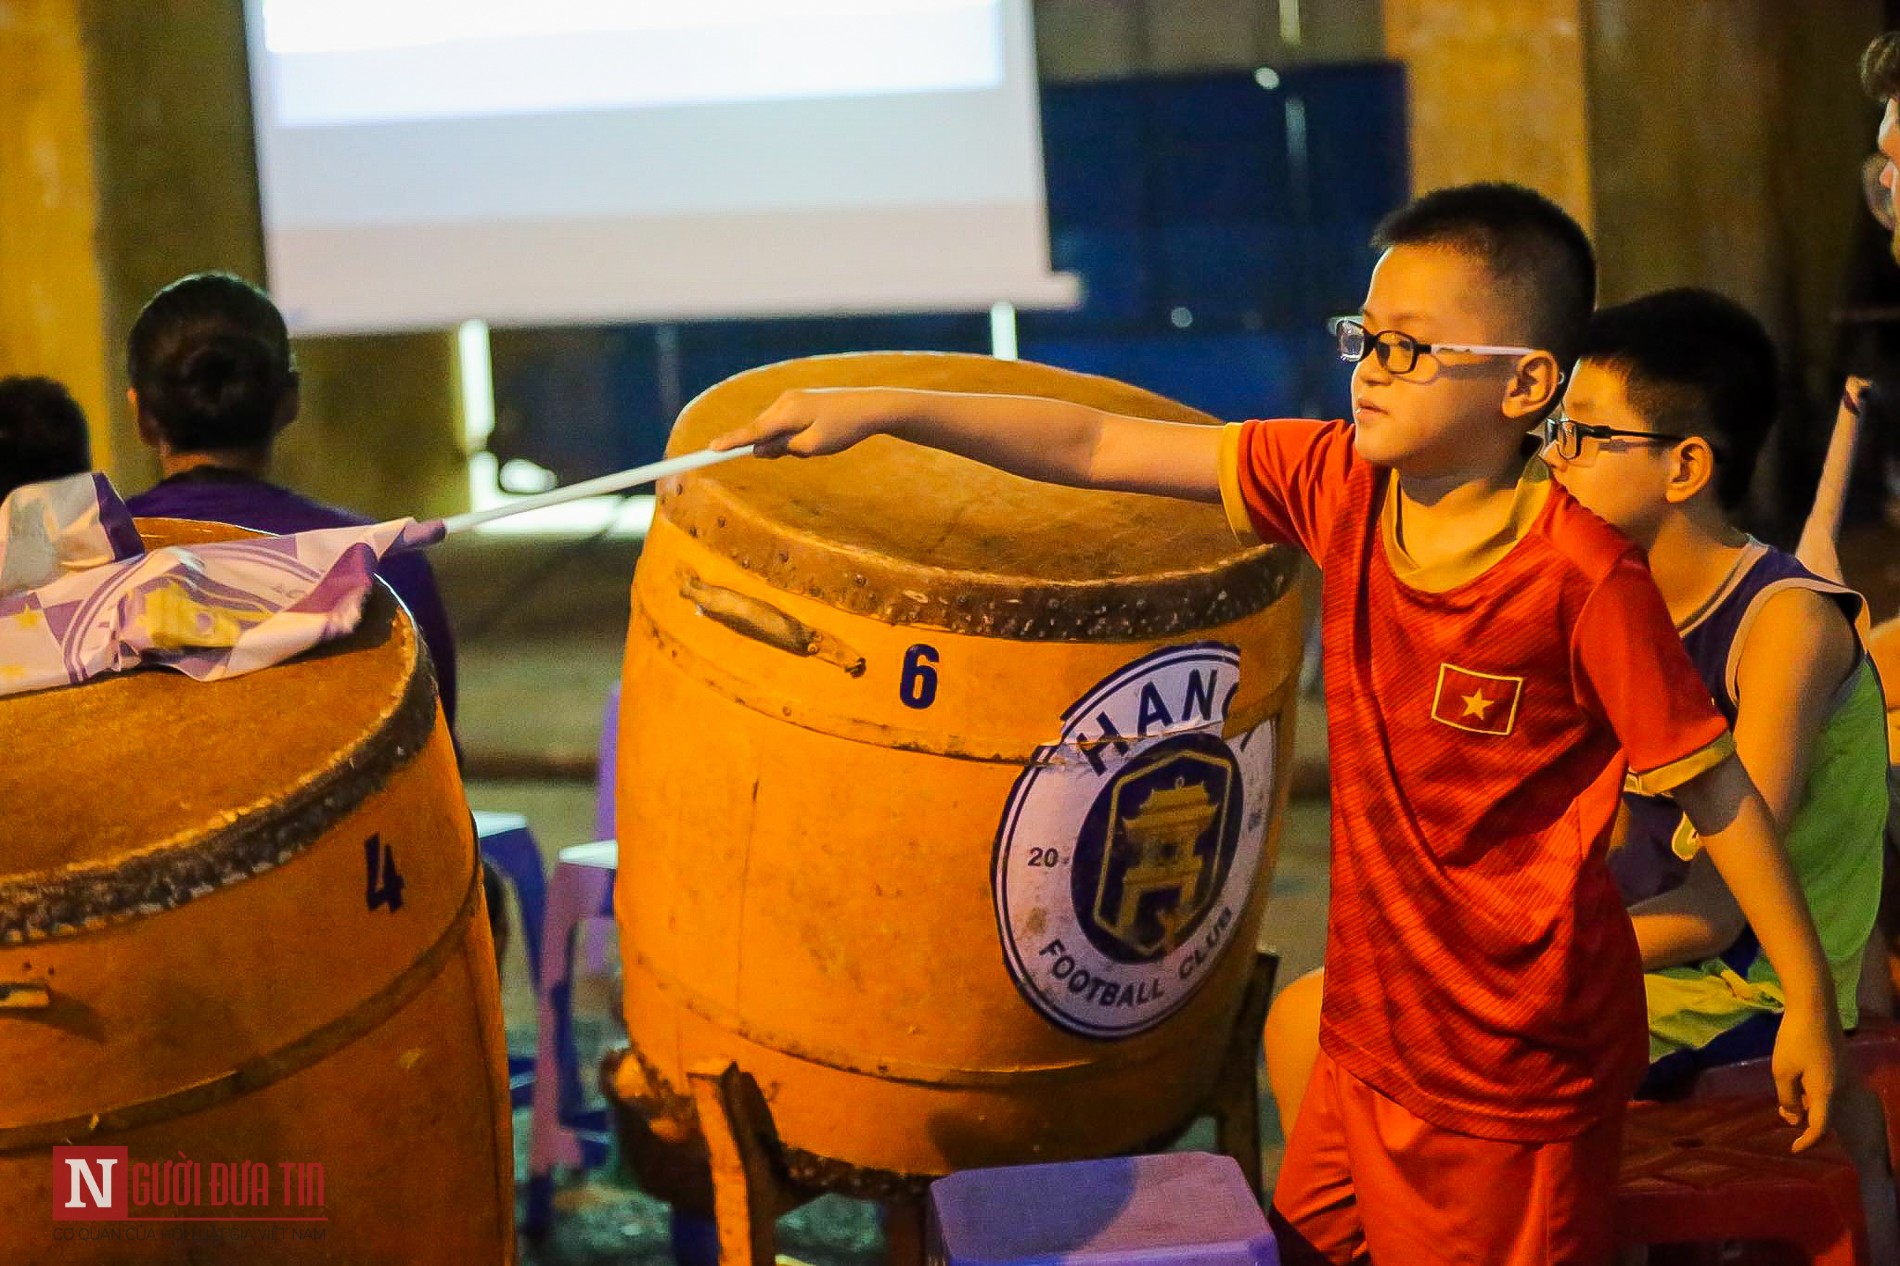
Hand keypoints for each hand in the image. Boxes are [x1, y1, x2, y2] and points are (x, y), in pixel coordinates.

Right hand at [708, 388, 895, 458]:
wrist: (869, 406)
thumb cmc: (843, 429)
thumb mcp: (812, 446)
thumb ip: (782, 448)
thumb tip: (758, 449)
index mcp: (787, 413)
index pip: (752, 432)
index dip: (730, 442)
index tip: (709, 451)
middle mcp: (784, 401)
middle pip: (761, 431)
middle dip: (770, 447)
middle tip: (802, 450)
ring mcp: (790, 398)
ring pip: (772, 428)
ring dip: (784, 441)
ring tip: (817, 440)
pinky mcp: (797, 399)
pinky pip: (783, 422)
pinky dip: (790, 434)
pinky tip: (816, 433)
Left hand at [1771, 1000, 1841, 1151]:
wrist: (1815, 1008)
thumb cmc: (1795, 1039)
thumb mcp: (1782, 1071)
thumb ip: (1787, 1098)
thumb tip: (1793, 1118)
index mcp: (1827, 1093)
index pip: (1820, 1128)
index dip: (1807, 1142)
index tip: (1794, 1149)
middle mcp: (1841, 1088)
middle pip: (1825, 1115)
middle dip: (1805, 1120)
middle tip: (1783, 1113)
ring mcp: (1843, 1076)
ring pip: (1826, 1102)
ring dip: (1807, 1105)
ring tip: (1785, 1098)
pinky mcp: (1841, 1066)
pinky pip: (1828, 1089)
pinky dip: (1812, 1093)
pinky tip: (1796, 1082)